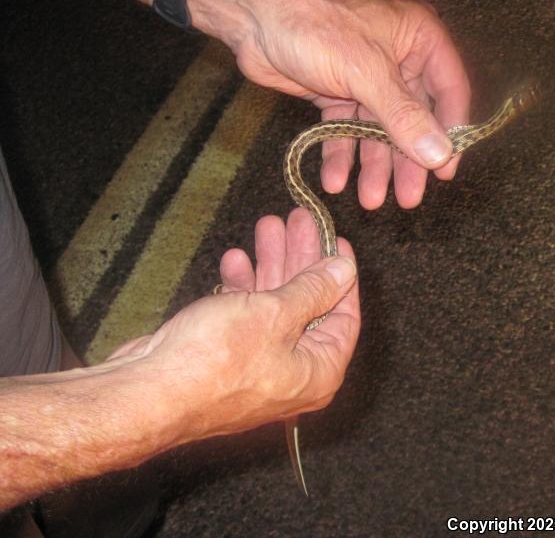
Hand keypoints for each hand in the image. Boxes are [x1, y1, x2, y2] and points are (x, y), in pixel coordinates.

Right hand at [107, 208, 359, 441]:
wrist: (148, 393)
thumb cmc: (217, 359)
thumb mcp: (276, 313)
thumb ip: (314, 290)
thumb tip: (345, 271)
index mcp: (319, 371)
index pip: (345, 315)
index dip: (341, 274)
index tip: (335, 239)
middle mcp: (295, 373)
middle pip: (308, 305)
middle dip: (300, 259)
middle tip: (297, 221)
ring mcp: (259, 367)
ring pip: (274, 307)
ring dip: (270, 265)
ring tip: (267, 224)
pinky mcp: (227, 360)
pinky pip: (245, 318)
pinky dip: (242, 289)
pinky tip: (234, 260)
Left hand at [191, 0, 470, 209]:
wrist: (251, 14)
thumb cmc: (316, 26)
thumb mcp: (366, 72)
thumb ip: (404, 116)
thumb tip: (440, 155)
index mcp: (419, 39)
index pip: (449, 91)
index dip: (450, 133)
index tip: (444, 172)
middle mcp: (399, 59)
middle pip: (413, 119)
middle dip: (406, 160)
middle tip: (408, 199)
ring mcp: (367, 78)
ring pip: (378, 130)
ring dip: (373, 166)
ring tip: (369, 201)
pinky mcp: (337, 93)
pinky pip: (346, 130)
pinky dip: (341, 155)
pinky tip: (335, 182)